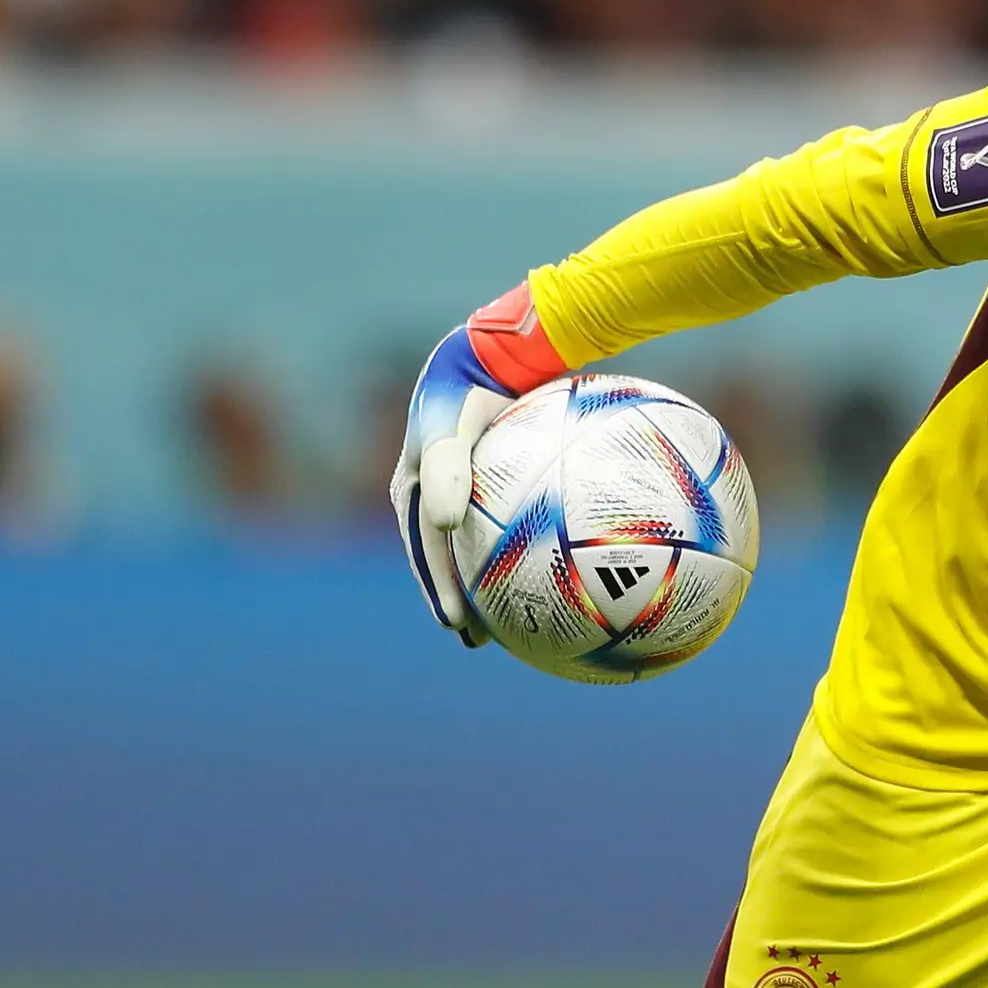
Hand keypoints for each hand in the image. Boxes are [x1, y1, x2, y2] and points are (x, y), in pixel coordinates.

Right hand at [391, 286, 567, 639]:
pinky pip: (520, 518)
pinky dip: (535, 543)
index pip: (425, 554)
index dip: (440, 592)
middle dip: (462, 599)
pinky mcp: (504, 478)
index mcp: (419, 490)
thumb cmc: (472, 390)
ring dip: (495, 580)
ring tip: (520, 618)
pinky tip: (568, 563)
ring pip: (484, 543)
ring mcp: (473, 485)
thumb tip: (446, 524)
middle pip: (450, 559)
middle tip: (482, 639)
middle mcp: (441, 492)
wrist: (500, 348)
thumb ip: (448, 471)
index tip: (456, 627)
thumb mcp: (451, 429)